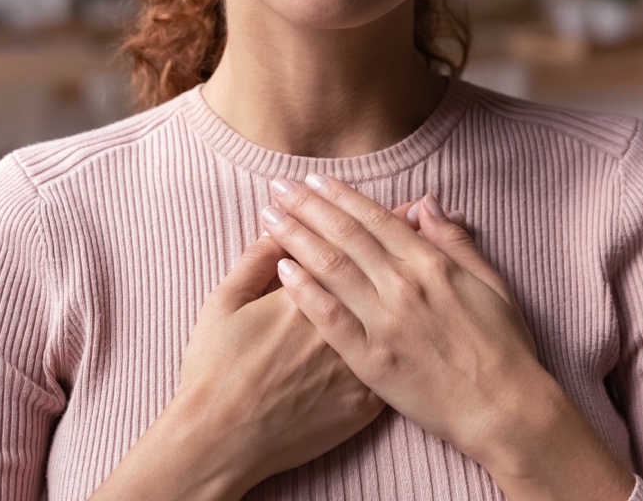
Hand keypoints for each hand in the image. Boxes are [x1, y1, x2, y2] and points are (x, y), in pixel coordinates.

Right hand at [88, 200, 451, 500]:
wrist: (222, 442)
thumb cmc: (214, 370)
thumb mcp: (223, 303)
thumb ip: (254, 260)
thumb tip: (280, 227)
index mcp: (307, 295)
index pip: (346, 244)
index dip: (370, 219)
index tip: (394, 201)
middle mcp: (340, 325)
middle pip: (380, 272)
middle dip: (401, 238)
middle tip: (418, 207)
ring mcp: (357, 365)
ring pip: (397, 313)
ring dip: (414, 278)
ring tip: (429, 249)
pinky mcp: (365, 401)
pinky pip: (397, 362)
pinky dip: (413, 333)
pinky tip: (421, 314)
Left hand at [262, 176, 638, 500]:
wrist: (505, 409)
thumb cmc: (504, 346)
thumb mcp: (490, 282)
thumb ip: (454, 240)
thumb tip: (425, 203)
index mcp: (432, 264)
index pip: (376, 219)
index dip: (341, 196)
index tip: (313, 179)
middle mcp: (404, 286)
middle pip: (345, 235)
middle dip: (307, 207)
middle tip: (278, 187)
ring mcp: (386, 323)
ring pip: (332, 268)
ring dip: (297, 238)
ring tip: (269, 218)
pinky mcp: (371, 361)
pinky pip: (330, 319)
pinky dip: (305, 291)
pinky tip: (282, 271)